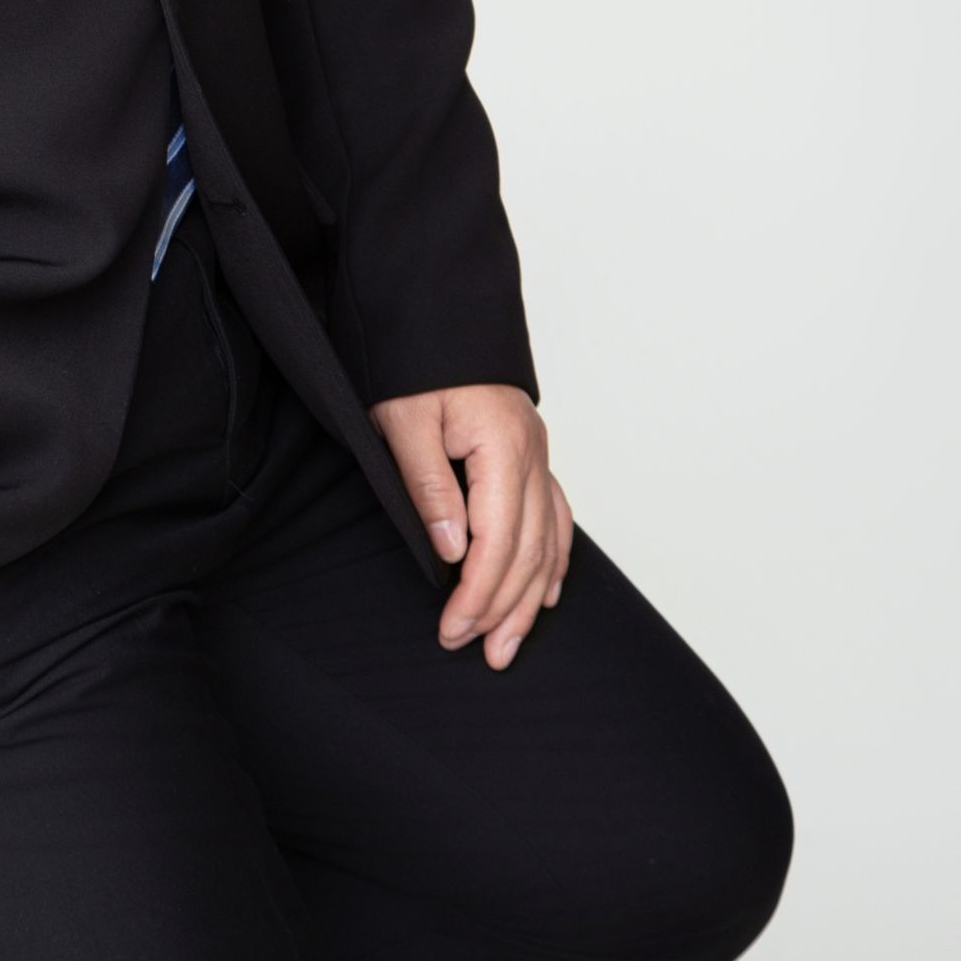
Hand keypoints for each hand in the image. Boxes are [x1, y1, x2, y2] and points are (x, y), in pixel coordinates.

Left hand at [367, 383, 571, 670]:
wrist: (434, 308)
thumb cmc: (414, 360)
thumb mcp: (404, 418)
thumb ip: (429, 485)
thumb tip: (452, 551)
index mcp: (503, 444)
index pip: (498, 540)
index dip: (478, 593)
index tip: (453, 629)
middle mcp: (532, 452)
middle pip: (529, 550)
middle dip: (505, 609)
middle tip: (479, 652)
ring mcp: (538, 453)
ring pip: (548, 540)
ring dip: (532, 598)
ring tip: (511, 643)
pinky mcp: (531, 452)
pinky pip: (555, 516)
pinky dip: (554, 558)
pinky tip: (551, 591)